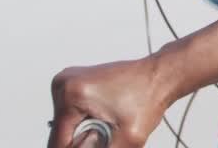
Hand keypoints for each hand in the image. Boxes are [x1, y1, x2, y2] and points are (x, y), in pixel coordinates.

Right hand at [47, 60, 167, 147]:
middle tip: (109, 130)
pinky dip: (84, 122)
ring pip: (65, 126)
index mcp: (72, 93)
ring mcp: (67, 81)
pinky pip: (70, 115)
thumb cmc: (149, 96)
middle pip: (60, 134)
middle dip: (83, 140)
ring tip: (108, 120)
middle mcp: (64, 83)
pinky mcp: (73, 83)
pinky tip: (104, 114)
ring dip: (84, 131)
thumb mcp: (129, 138)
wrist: (159, 76)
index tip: (100, 140)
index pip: (58, 142)